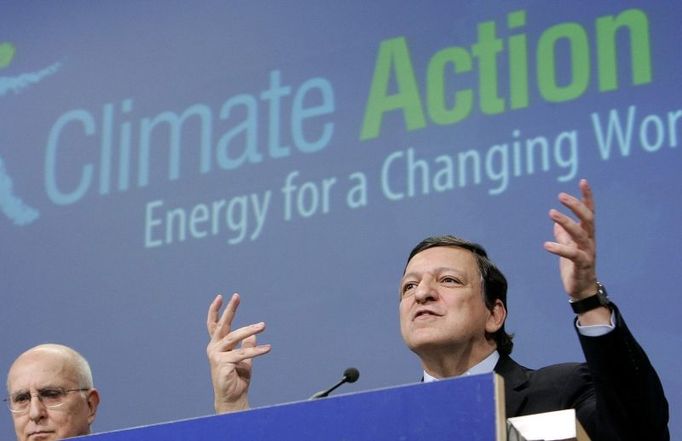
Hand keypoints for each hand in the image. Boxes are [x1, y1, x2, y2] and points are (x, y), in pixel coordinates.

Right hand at [206, 293, 270, 412]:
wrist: (233, 397)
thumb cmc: (237, 378)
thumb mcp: (244, 359)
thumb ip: (246, 346)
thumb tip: (253, 335)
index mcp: (217, 345)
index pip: (214, 325)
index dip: (216, 311)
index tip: (221, 297)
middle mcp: (214, 348)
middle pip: (222, 325)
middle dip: (229, 309)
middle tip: (236, 296)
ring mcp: (216, 355)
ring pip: (234, 337)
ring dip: (250, 329)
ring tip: (263, 325)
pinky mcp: (222, 363)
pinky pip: (242, 353)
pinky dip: (257, 351)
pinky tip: (268, 348)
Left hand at [543, 179, 597, 299]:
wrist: (582, 291)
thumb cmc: (576, 268)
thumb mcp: (569, 249)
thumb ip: (565, 237)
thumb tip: (557, 226)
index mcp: (587, 235)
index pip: (589, 212)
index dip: (587, 197)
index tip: (583, 181)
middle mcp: (590, 241)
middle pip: (587, 219)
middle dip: (575, 205)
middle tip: (561, 196)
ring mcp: (588, 253)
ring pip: (580, 234)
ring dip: (566, 222)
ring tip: (552, 213)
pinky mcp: (582, 265)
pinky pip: (572, 254)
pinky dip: (560, 248)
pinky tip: (547, 244)